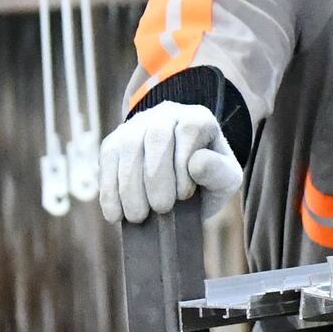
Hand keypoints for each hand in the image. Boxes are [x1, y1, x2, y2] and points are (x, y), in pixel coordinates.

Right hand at [96, 102, 242, 224]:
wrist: (181, 184)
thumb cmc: (207, 180)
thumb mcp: (224, 180)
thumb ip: (219, 172)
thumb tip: (197, 164)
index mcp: (198, 119)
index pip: (189, 129)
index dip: (184, 162)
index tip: (185, 194)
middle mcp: (166, 115)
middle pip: (156, 136)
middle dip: (156, 177)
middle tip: (161, 208)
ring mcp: (136, 126)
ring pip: (128, 147)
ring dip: (131, 185)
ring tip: (138, 216)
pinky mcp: (114, 143)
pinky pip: (107, 160)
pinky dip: (110, 189)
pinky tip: (115, 214)